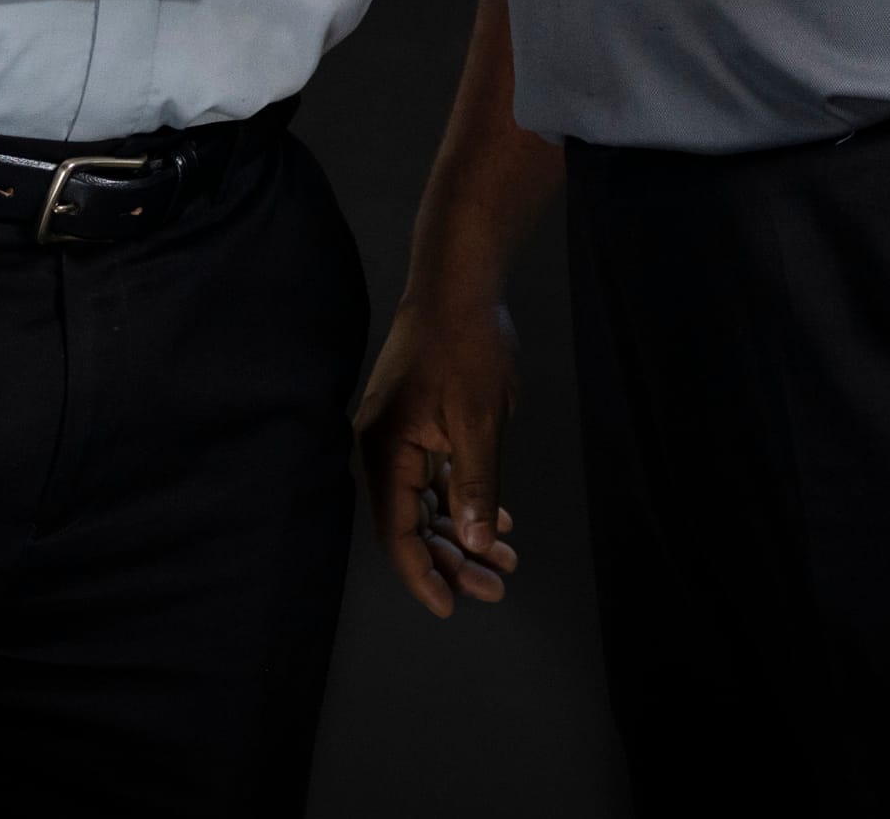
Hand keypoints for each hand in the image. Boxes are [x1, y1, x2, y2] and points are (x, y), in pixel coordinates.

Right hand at [356, 281, 523, 616]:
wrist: (458, 282)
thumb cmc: (465, 343)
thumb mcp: (480, 421)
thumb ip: (475, 487)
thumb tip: (474, 544)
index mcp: (386, 451)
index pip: (398, 534)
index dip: (423, 576)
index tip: (452, 607)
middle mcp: (384, 448)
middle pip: (412, 524)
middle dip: (453, 560)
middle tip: (497, 587)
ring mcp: (400, 435)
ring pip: (426, 503)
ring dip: (462, 533)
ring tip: (505, 561)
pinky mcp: (418, 423)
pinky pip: (435, 476)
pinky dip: (463, 500)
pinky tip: (497, 522)